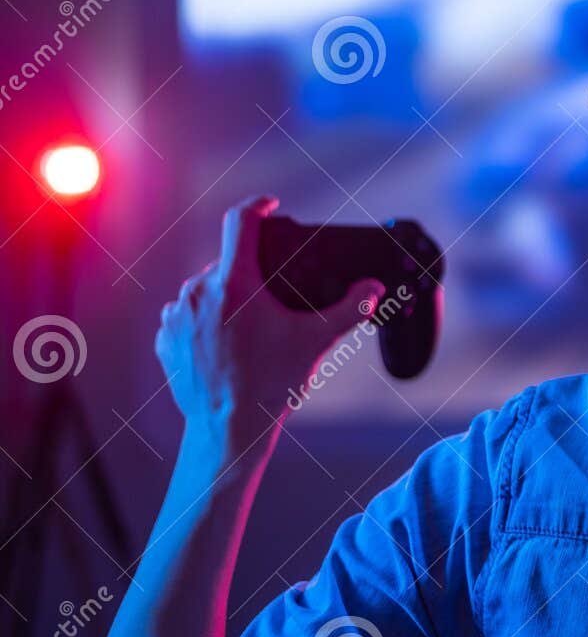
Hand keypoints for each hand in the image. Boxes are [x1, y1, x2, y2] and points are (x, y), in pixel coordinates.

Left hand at [155, 196, 381, 461]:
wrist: (228, 431)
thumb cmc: (271, 385)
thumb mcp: (317, 342)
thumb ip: (350, 309)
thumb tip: (374, 288)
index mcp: (234, 284)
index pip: (240, 222)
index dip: (259, 206)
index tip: (272, 206)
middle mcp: (197, 292)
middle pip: (227, 262)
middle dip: (251, 272)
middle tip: (274, 302)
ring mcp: (176, 316)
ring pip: (205, 289)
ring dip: (227, 297)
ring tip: (251, 330)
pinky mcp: (165, 339)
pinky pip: (187, 316)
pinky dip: (206, 322)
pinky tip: (226, 346)